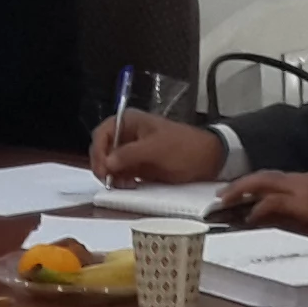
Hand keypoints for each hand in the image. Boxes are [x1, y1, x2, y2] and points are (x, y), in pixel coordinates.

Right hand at [92, 111, 226, 184]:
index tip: (103, 169)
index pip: (102, 134)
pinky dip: (121, 180)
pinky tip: (129, 185)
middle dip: (103, 165)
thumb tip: (107, 163)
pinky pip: (122, 173)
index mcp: (129, 121)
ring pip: (110, 164)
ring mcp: (133, 151)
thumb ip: (129, 155)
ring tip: (123, 184)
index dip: (98, 151)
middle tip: (109, 181)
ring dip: (112, 175)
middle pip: (102, 149)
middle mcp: (127, 134)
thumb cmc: (183, 148)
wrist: (209, 160)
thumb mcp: (155, 149)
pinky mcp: (139, 166)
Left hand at [211, 169, 307, 234]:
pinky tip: (250, 216)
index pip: (274, 177)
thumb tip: (296, 212)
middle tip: (222, 194)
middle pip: (263, 176)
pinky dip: (259, 207)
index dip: (254, 183)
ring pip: (263, 183)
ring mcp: (302, 189)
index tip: (240, 190)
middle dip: (241, 183)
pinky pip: (275, 202)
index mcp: (307, 179)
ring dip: (241, 191)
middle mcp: (301, 179)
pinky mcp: (305, 203)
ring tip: (226, 201)